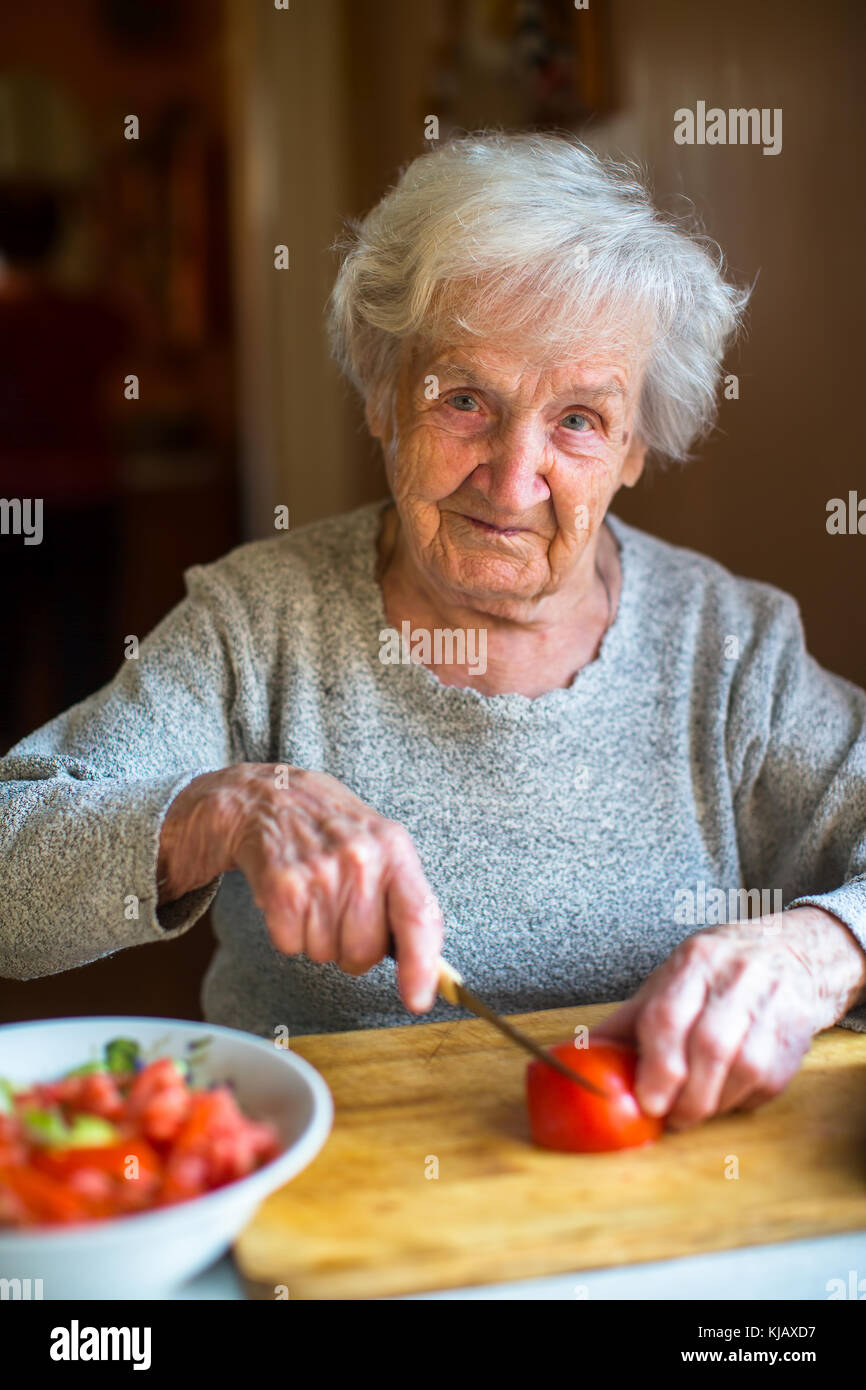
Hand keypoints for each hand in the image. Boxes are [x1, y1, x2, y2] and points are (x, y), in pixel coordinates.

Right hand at [156, 763, 443, 1012]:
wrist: (266, 796)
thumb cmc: (330, 828)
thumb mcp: (380, 845)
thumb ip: (406, 899)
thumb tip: (429, 967)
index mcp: (394, 849)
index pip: (419, 916)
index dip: (422, 967)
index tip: (418, 999)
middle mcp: (360, 859)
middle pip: (366, 951)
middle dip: (353, 946)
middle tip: (340, 910)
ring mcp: (320, 872)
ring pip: (326, 953)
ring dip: (317, 937)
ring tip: (313, 896)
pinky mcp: (282, 886)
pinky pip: (291, 945)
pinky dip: (287, 932)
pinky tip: (290, 898)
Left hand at [591, 906, 865, 1129]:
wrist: (790, 953)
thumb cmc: (716, 973)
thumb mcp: (669, 981)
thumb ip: (630, 1020)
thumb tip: (579, 1054)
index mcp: (695, 962)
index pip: (671, 1016)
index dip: (658, 1066)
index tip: (647, 1102)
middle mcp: (738, 978)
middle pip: (711, 1047)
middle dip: (687, 1096)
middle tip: (670, 1119)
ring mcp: (773, 1004)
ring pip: (744, 1069)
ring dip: (714, 1102)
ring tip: (694, 1112)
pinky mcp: (797, 1035)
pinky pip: (768, 1082)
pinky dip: (743, 1100)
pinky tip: (727, 1096)